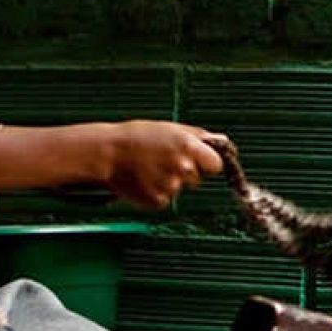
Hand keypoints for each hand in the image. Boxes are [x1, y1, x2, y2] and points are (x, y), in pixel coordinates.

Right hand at [105, 120, 224, 208]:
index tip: (199, 160)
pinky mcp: (158, 201)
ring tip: (149, 168)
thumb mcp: (171, 128)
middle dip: (186, 171)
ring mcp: (171, 187)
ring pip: (179, 189)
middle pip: (197, 178)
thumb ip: (200, 136)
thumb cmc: (139, 136)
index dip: (208, 163)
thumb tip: (224, 142)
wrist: (108, 153)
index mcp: (190, 148)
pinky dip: (156, 191)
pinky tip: (143, 179)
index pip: (216, 165)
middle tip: (163, 160)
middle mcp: (183, 169)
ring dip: (169, 181)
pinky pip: (165, 198)